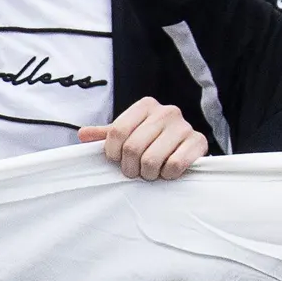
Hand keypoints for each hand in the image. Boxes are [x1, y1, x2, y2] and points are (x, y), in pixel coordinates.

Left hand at [84, 100, 206, 179]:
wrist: (187, 148)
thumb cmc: (153, 142)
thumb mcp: (129, 135)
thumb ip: (107, 134)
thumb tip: (82, 134)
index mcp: (146, 105)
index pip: (116, 132)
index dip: (112, 153)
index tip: (117, 160)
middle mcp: (166, 111)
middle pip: (133, 148)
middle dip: (130, 167)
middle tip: (135, 171)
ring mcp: (184, 126)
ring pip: (152, 159)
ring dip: (148, 173)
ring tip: (151, 172)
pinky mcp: (198, 142)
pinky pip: (174, 165)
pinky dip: (167, 175)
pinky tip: (167, 172)